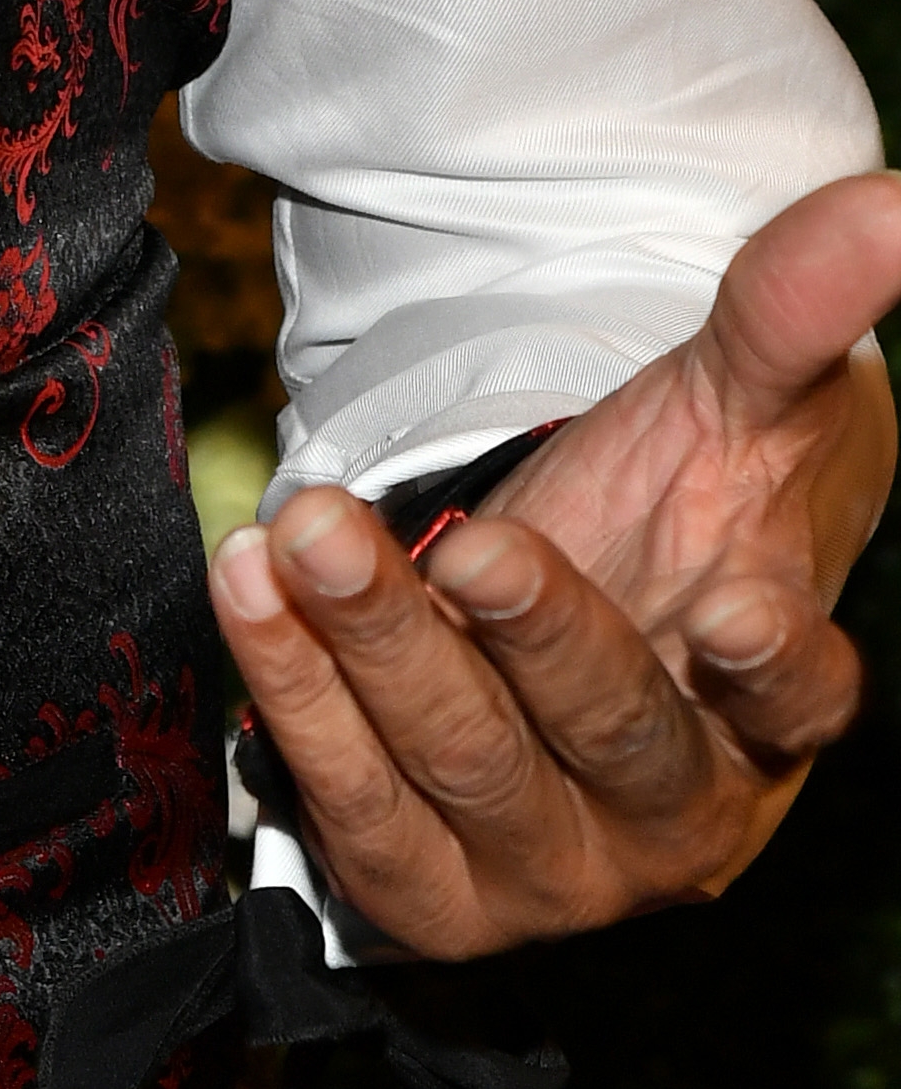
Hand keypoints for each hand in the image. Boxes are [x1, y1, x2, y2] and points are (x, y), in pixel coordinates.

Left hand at [211, 169, 900, 958]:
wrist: (535, 601)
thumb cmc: (672, 507)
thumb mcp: (732, 399)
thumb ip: (796, 309)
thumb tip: (893, 200)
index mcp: (774, 714)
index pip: (801, 705)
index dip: (772, 669)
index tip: (730, 608)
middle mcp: (677, 816)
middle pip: (610, 732)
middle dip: (529, 632)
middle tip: (463, 538)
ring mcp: (552, 870)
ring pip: (463, 765)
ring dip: (379, 645)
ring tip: (312, 533)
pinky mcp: (426, 889)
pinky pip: (351, 800)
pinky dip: (292, 691)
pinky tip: (251, 583)